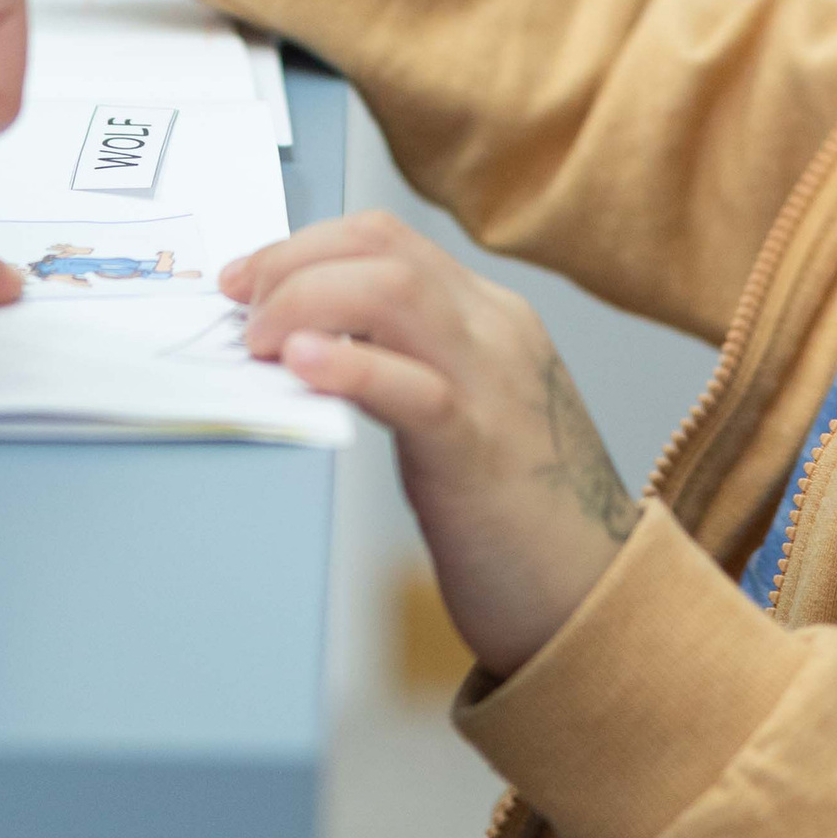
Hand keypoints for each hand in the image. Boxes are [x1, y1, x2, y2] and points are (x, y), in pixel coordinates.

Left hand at [224, 213, 637, 679]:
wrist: (596, 597)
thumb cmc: (519, 516)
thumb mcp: (465, 412)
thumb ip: (407, 367)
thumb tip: (308, 347)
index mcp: (490, 318)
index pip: (387, 240)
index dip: (304, 246)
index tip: (248, 280)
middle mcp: (495, 332)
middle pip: (381, 248)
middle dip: (291, 262)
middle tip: (239, 308)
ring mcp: (492, 385)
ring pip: (392, 292)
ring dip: (304, 300)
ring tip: (260, 342)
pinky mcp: (479, 450)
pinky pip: (411, 386)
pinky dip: (348, 363)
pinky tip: (302, 366)